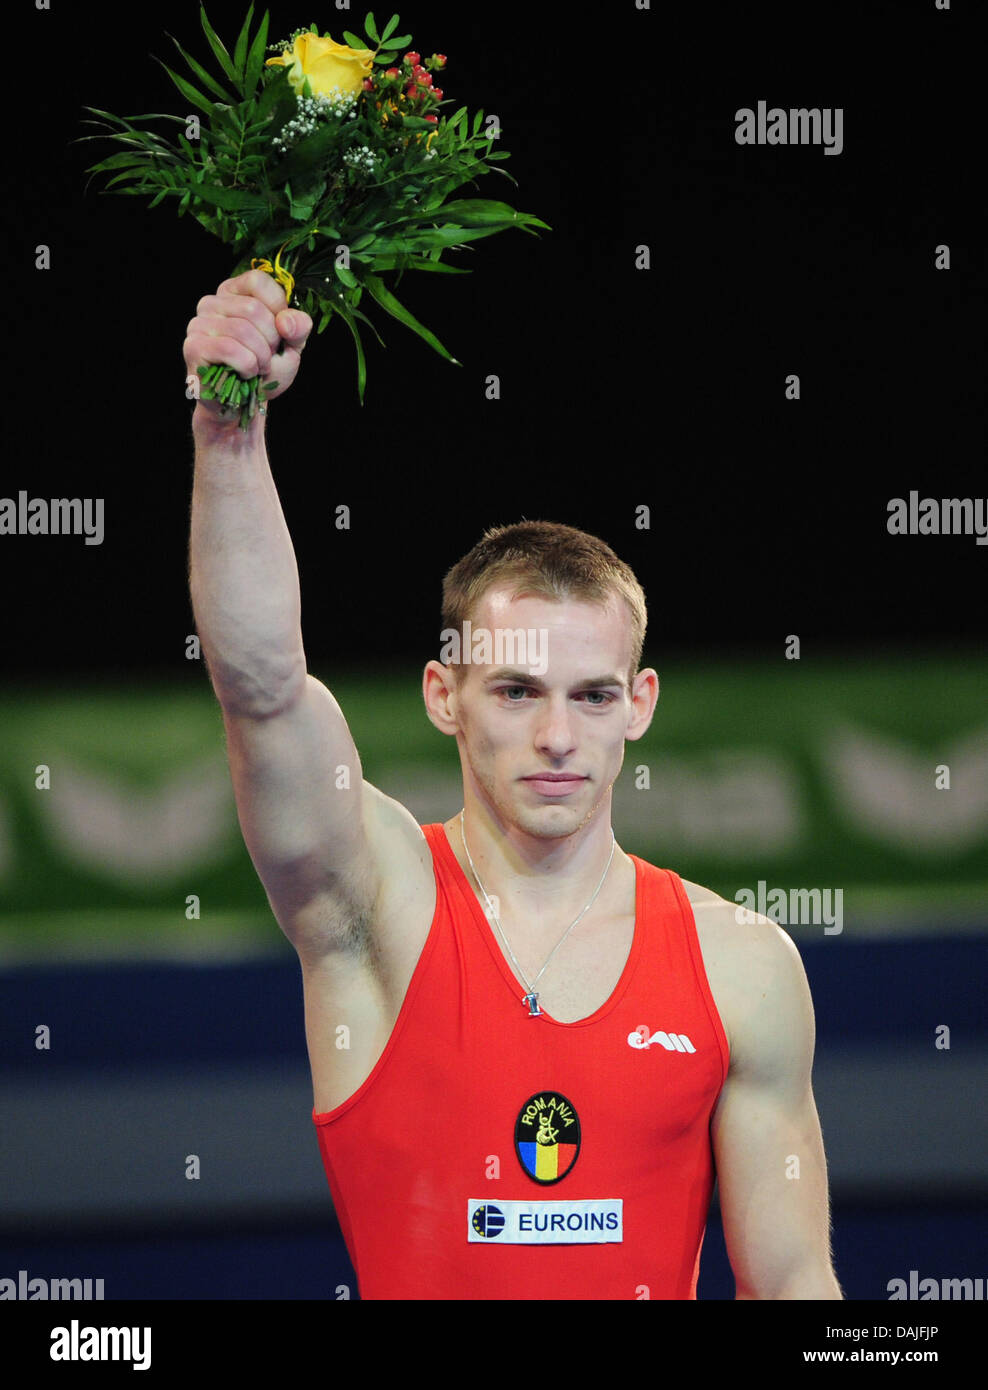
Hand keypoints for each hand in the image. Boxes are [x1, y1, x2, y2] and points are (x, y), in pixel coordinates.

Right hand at [184, 268, 313, 419]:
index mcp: (233, 293)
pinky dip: (248, 366)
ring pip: (242, 329)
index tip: (280, 332)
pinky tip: (246, 374)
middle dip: (272, 340)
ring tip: (258, 368)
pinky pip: (229, 349)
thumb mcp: (291, 346)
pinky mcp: (194, 348)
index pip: (258, 281)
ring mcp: (198, 324)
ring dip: (261, 357)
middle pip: (253, 309)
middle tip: (268, 357)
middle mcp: (211, 303)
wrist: (244, 405)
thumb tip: (286, 321)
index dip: (278, 308)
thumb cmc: (264, 370)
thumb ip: (298, 328)